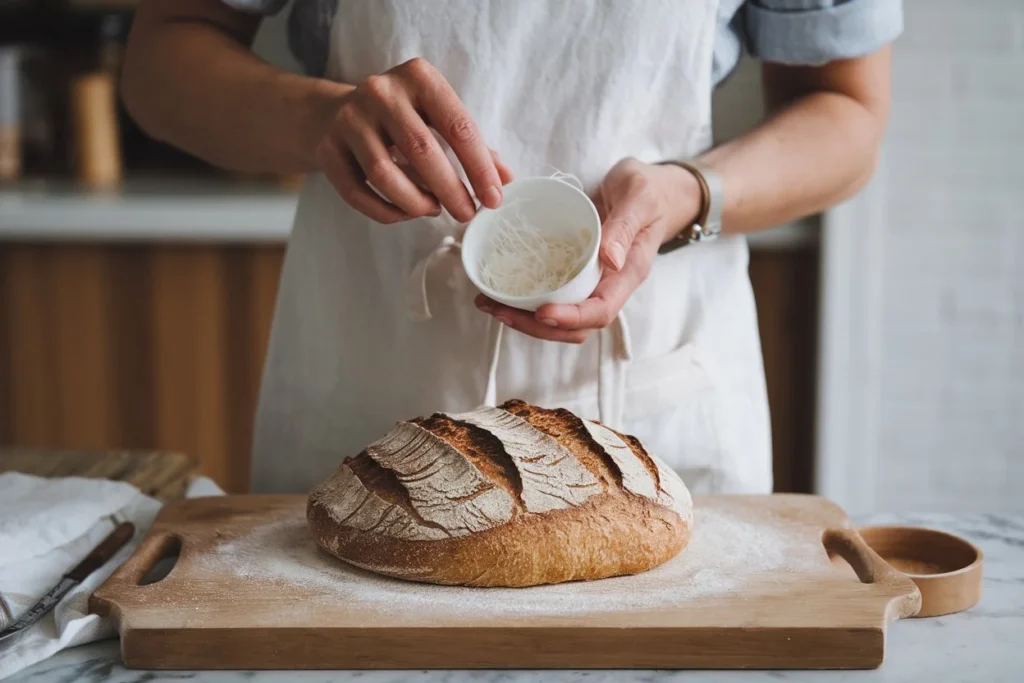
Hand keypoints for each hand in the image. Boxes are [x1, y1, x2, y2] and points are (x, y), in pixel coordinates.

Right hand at [315, 58, 512, 223]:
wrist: (334, 114)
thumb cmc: (402, 119)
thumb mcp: (439, 118)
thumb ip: (474, 146)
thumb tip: (505, 179)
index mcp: (419, 77)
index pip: (457, 125)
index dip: (479, 168)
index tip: (493, 199)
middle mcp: (381, 92)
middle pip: (422, 150)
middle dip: (450, 190)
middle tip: (466, 214)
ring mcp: (349, 118)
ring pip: (386, 175)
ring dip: (416, 202)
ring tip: (434, 210)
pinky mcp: (327, 148)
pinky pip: (359, 192)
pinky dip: (387, 211)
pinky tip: (405, 213)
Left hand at [475, 158, 700, 342]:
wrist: (656, 189)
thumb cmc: (651, 190)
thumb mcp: (640, 197)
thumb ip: (624, 226)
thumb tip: (608, 260)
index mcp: (628, 274)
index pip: (600, 312)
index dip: (570, 318)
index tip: (541, 312)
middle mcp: (610, 286)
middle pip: (575, 325)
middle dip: (536, 326)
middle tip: (499, 311)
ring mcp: (592, 282)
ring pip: (561, 316)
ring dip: (525, 318)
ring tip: (491, 305)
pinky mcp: (577, 272)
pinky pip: (553, 294)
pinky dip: (526, 298)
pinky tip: (499, 290)